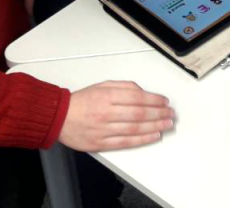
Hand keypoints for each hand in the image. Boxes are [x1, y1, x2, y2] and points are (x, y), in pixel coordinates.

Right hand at [59, 81, 173, 151]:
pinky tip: (154, 136)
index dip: (155, 99)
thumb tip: (143, 92)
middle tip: (171, 113)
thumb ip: (124, 87)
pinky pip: (126, 142)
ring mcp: (104, 129)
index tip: (165, 101)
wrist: (59, 118)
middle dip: (159, 113)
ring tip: (167, 124)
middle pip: (139, 113)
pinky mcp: (101, 143)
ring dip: (155, 126)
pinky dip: (142, 140)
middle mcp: (106, 112)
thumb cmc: (81, 101)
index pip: (137, 97)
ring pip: (135, 128)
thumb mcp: (102, 85)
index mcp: (107, 96)